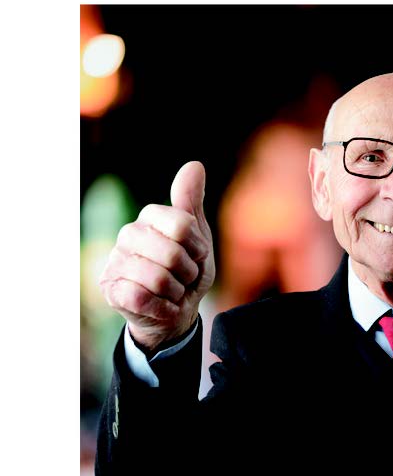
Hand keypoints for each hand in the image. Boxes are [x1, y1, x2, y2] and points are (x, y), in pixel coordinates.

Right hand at [99, 161, 215, 351]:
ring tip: (173, 291)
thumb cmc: (188, 270)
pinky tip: (162, 305)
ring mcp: (115, 263)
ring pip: (158, 279)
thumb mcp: (198, 236)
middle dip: (188, 273)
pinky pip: (143, 298)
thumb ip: (192, 202)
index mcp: (150, 217)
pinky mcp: (111, 290)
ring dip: (177, 292)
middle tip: (184, 277)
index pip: (182, 225)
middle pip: (172, 254)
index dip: (197, 247)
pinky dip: (163, 307)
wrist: (178, 310)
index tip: (197, 254)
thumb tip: (195, 165)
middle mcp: (127, 235)